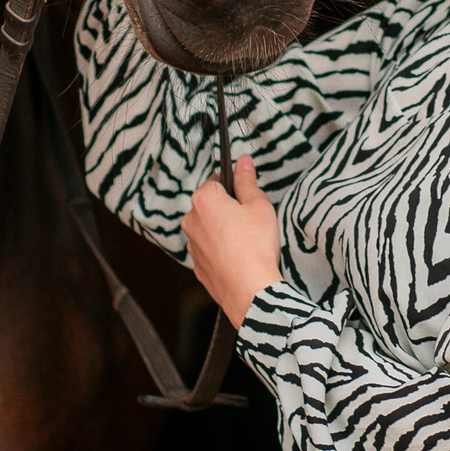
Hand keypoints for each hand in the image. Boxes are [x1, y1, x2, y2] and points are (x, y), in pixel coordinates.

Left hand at [181, 156, 282, 326]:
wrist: (250, 290)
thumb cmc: (256, 245)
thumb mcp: (259, 205)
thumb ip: (247, 180)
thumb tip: (242, 161)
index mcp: (204, 199)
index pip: (217, 180)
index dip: (235, 186)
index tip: (248, 197)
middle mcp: (190, 220)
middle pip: (211, 205)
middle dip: (228, 209)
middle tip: (251, 221)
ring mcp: (191, 245)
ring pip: (209, 228)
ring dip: (223, 231)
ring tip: (247, 242)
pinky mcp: (197, 266)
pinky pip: (210, 250)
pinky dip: (222, 251)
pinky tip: (239, 258)